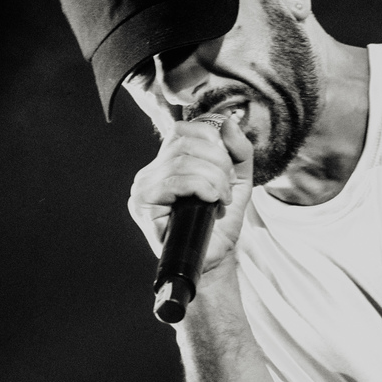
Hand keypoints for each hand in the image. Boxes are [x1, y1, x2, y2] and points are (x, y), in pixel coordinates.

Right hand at [128, 115, 253, 272]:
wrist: (213, 258)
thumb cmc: (220, 221)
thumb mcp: (239, 180)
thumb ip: (238, 150)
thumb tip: (228, 123)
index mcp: (167, 162)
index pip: (183, 130)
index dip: (212, 141)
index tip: (228, 168)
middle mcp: (150, 172)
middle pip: (185, 144)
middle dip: (218, 163)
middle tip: (227, 188)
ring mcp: (143, 188)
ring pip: (182, 162)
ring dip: (214, 179)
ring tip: (221, 199)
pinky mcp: (143, 205)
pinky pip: (174, 182)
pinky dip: (202, 187)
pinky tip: (211, 201)